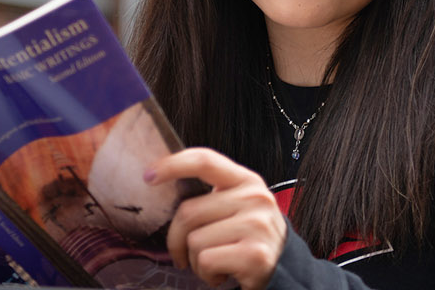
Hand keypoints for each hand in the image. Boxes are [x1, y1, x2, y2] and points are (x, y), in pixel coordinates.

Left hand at [145, 148, 286, 289]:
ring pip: (195, 241)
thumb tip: (162, 187)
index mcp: (246, 180)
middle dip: (177, 239)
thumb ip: (211, 196)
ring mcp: (257, 226)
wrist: (285, 270)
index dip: (173, 164)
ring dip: (195, 260)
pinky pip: (206, 261)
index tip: (149, 175)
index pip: (205, 161)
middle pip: (188, 212)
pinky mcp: (254, 254)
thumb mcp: (239, 206)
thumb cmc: (250, 237)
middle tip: (184, 253)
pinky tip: (222, 273)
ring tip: (215, 261)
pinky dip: (206, 274)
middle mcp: (254, 198)